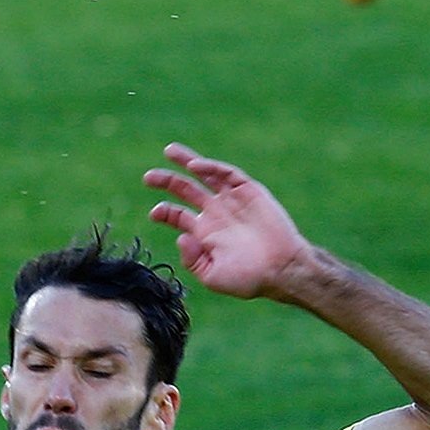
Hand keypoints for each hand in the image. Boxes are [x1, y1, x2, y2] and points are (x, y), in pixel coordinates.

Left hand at [145, 144, 314, 300]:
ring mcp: (232, 200)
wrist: (282, 269)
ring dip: (187, 161)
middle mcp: (216, 213)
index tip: (155, 213)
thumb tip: (180, 236)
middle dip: (167, 181)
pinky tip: (196, 166)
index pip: (178, 216)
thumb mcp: (213, 277)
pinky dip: (212, 167)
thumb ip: (193, 259)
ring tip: (169, 151)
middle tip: (148, 177)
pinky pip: (227, 174)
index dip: (164, 212)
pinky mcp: (249, 191)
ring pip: (205, 174)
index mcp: (205, 233)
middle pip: (185, 190)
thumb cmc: (249, 278)